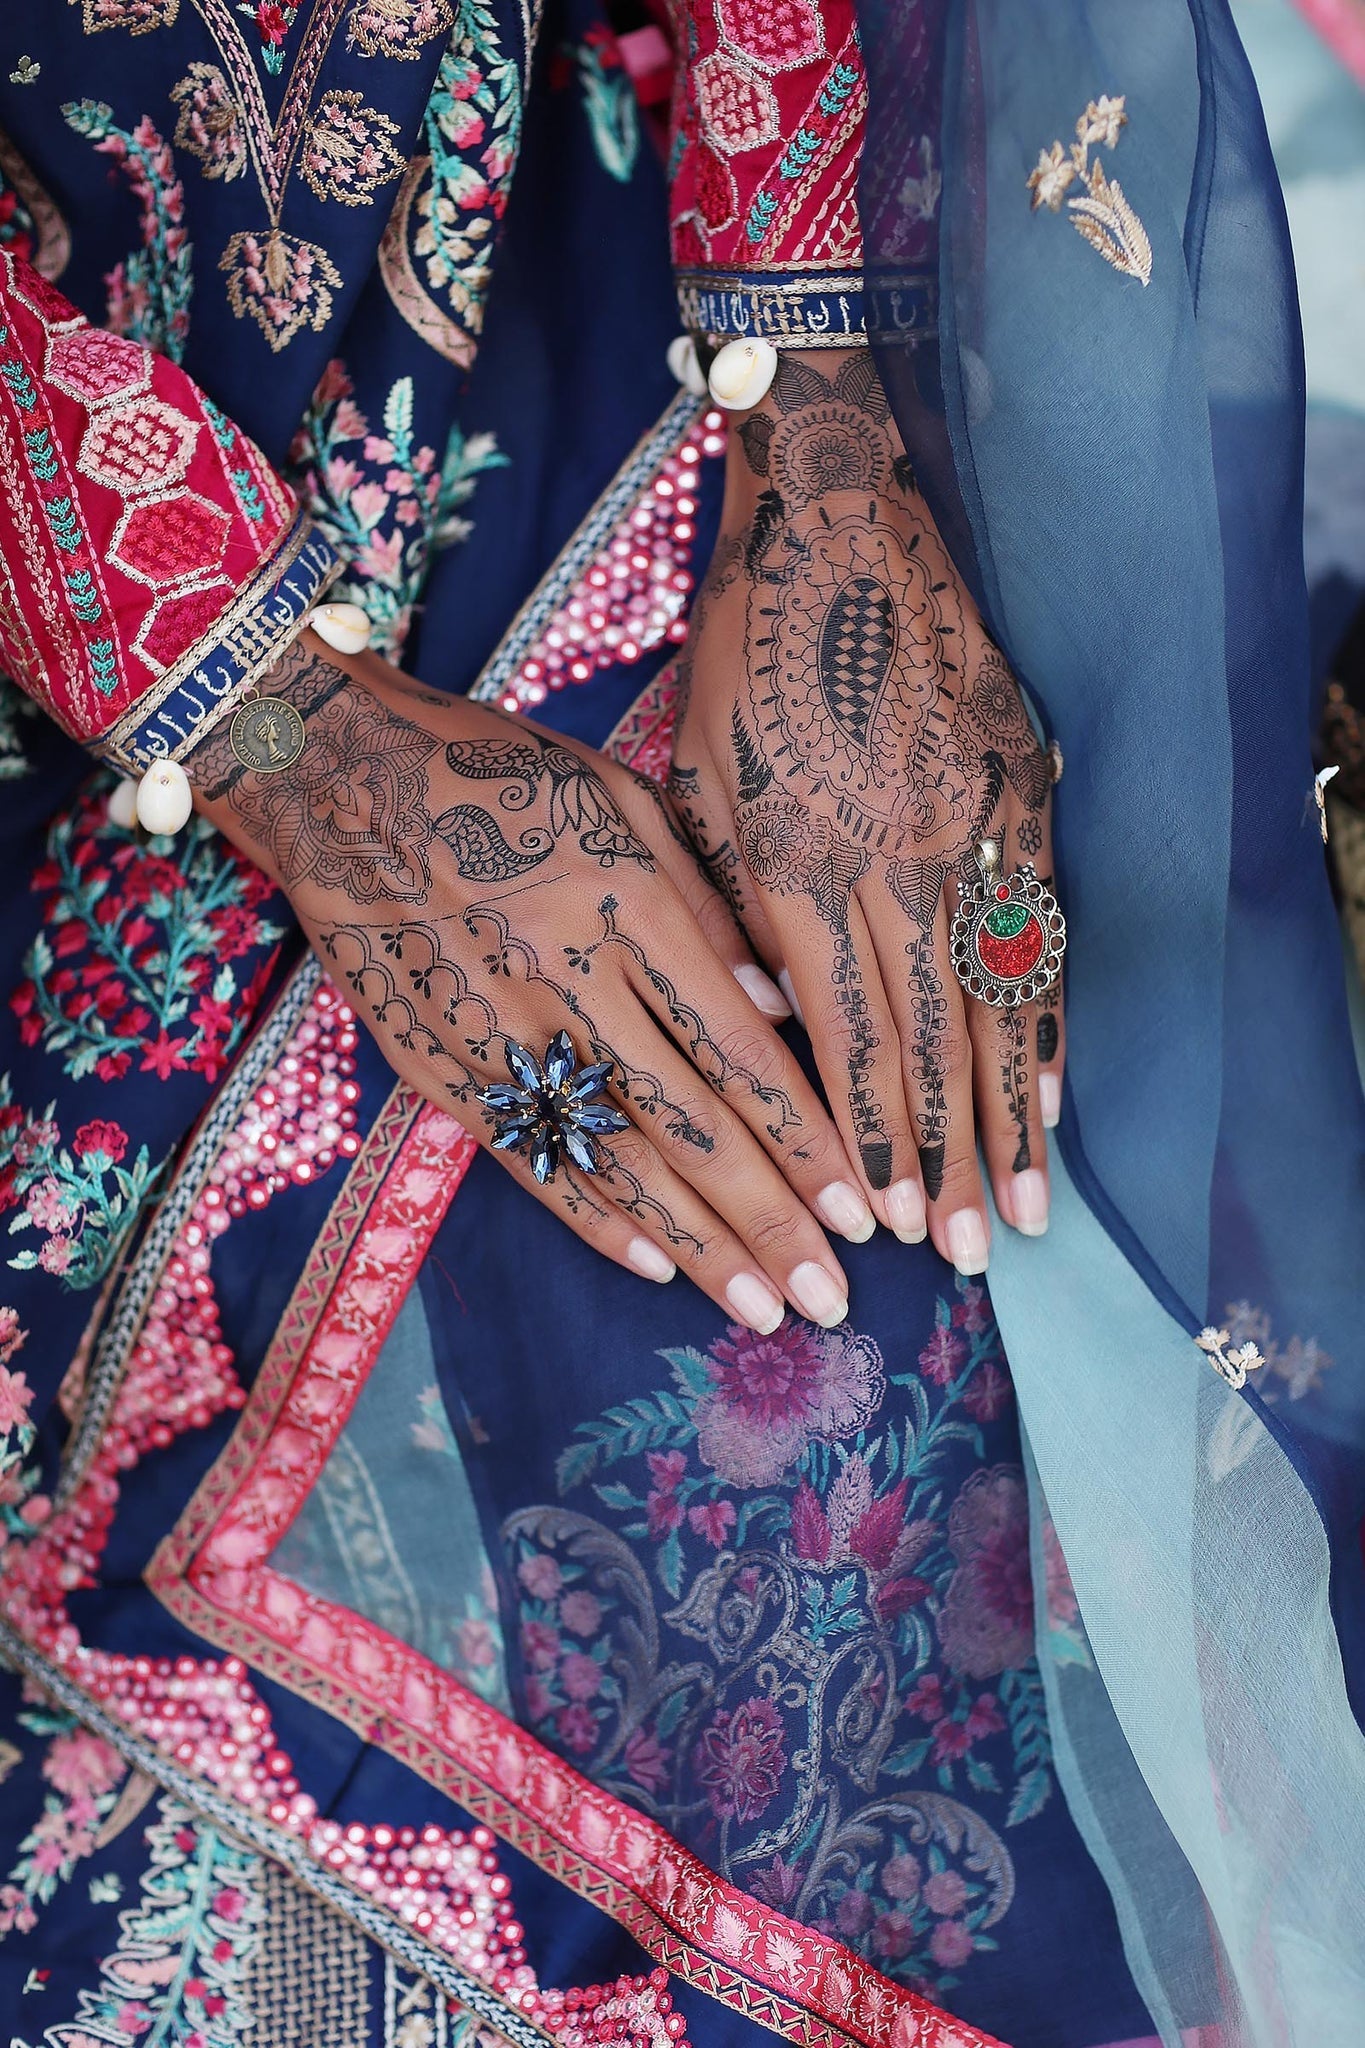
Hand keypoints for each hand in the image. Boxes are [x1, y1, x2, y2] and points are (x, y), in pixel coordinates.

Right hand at [189, 636, 877, 1329]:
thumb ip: (705, 904)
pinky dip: (592, 1217)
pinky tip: (652, 1267)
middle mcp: (569, 982)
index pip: (739, 1053)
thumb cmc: (497, 773)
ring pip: (614, 1160)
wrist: (334, 779)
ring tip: (761, 1311)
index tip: (861, 1208)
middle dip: (770, 1222)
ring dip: (697, 1246)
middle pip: (689, 1126)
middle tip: (832, 1300)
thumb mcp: (622, 799)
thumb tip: (777, 1007)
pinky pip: (526, 1157)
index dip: (806, 1140)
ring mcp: (498, 1033)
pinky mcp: (437, 1064)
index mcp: (629, 909)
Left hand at [669, 349, 1064, 1272]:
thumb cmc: (738, 658)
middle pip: (933, 1044)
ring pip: (998, 1001)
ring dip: (1012, 1113)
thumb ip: (733, 907)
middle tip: (975, 1254)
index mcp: (804, 871)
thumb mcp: (695, 780)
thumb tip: (774, 1015)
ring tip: (1029, 1202)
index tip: (891, 1222)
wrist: (835, 524)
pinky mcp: (1019, 796)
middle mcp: (899, 866)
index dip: (874, 1141)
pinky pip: (1040, 928)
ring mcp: (973, 831)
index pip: (848, 1040)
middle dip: (951, 1160)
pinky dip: (1048, 1017)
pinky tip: (1053, 1085)